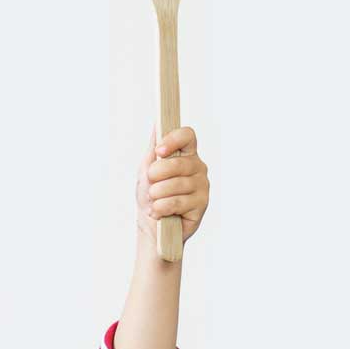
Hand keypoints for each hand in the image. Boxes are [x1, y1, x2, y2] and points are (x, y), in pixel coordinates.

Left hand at [135, 124, 208, 249]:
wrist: (151, 226)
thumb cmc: (150, 196)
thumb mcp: (147, 169)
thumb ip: (154, 147)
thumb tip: (158, 123)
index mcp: (187, 155)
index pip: (187, 136)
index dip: (172, 141)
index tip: (158, 152)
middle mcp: (198, 167)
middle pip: (178, 163)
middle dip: (156, 176)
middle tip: (151, 185)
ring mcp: (202, 186)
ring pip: (175, 184)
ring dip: (156, 195)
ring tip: (155, 201)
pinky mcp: (202, 205)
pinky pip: (177, 202)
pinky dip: (161, 208)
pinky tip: (161, 212)